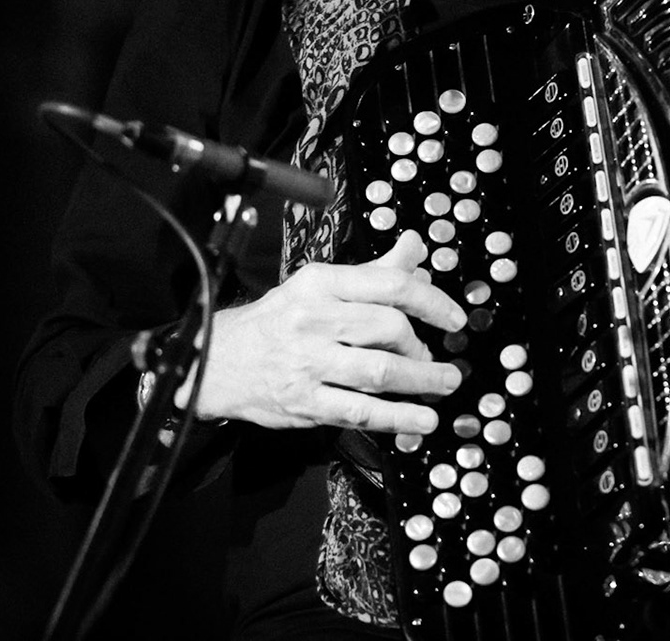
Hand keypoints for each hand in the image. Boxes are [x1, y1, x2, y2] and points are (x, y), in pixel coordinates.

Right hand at [187, 231, 465, 436]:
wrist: (215, 359)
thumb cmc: (277, 320)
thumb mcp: (320, 284)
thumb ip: (373, 270)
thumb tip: (416, 248)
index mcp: (321, 283)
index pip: (389, 284)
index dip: (432, 301)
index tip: (454, 318)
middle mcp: (314, 320)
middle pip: (389, 328)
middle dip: (421, 345)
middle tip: (433, 357)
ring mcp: (308, 363)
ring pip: (380, 371)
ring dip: (422, 381)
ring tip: (444, 385)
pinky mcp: (304, 402)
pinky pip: (361, 411)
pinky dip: (398, 418)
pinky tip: (422, 421)